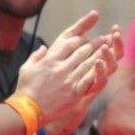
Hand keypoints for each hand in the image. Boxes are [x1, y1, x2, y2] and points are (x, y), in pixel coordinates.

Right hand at [15, 12, 110, 127]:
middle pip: (82, 50)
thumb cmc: (26, 89)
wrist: (28, 110)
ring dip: (100, 54)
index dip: (81, 29)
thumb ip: (37, 56)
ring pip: (88, 63)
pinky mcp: (75, 92)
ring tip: (108, 48)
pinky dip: (98, 72)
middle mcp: (60, 67)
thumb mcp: (26, 68)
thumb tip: (44, 47)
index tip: (90, 24)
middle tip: (105, 37)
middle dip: (95, 42)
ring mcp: (68, 79)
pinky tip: (106, 66)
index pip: (68, 40)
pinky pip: (89, 79)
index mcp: (49, 59)